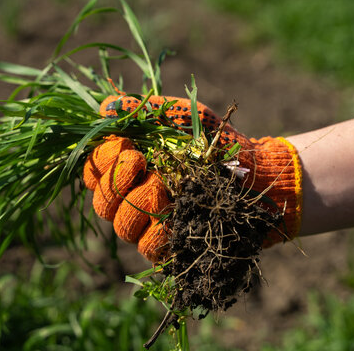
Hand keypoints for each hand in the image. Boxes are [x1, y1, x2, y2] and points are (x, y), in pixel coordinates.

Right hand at [84, 95, 301, 261]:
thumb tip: (105, 106)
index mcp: (132, 170)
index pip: (96, 172)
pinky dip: (156, 229)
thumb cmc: (217, 142)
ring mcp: (153, 225)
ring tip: (161, 184)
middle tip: (139, 161)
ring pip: (122, 227)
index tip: (124, 144)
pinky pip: (149, 247)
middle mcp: (136, 199)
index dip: (102, 160)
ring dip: (136, 202)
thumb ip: (145, 111)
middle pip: (103, 203)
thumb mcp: (183, 119)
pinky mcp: (173, 245)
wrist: (257, 172)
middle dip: (116, 181)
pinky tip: (174, 208)